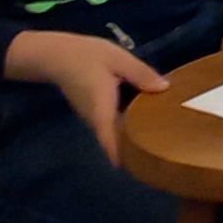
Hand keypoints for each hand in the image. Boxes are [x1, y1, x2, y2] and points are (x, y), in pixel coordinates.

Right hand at [1, 30, 170, 162]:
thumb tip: (165, 88)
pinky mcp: (95, 112)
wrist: (57, 55)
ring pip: (114, 135)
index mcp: (102, 109)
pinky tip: (147, 121)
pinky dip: (127, 128)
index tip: (140, 167)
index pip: (111, 139)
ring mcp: (94, 117)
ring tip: (160, 142)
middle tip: (163, 156)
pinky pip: (112, 125)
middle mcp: (96, 119)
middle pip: (115, 142)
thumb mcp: (118, 60)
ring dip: (131, 140)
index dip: (123, 155)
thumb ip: (140, 74)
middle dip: (134, 151)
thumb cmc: (87, 56)